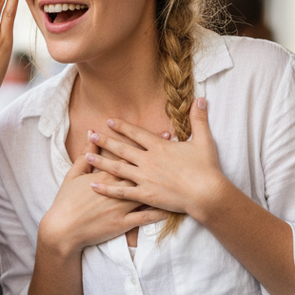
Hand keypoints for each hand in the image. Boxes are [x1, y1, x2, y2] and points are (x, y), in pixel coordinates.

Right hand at [39, 133, 168, 255]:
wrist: (64, 229)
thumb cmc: (66, 201)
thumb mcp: (74, 174)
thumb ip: (85, 154)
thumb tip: (91, 134)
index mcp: (106, 175)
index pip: (131, 155)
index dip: (149, 145)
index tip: (163, 135)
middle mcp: (118, 188)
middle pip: (144, 171)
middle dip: (163, 160)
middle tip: (179, 150)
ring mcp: (122, 207)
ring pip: (148, 193)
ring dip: (165, 184)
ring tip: (181, 176)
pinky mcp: (124, 223)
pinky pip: (146, 218)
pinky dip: (160, 212)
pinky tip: (174, 208)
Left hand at [84, 97, 229, 219]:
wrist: (207, 194)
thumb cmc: (206, 168)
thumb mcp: (204, 141)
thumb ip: (198, 120)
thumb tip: (200, 99)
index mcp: (160, 147)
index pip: (136, 133)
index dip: (122, 127)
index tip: (109, 121)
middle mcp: (148, 160)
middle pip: (122, 149)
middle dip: (105, 142)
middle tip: (90, 135)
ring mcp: (145, 178)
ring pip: (117, 169)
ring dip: (101, 162)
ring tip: (87, 157)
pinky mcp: (145, 195)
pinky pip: (121, 192)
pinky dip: (106, 189)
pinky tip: (93, 185)